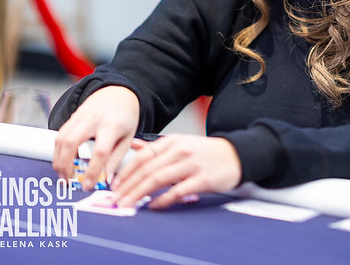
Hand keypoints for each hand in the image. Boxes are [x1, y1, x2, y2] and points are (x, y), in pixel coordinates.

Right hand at [52, 86, 139, 189]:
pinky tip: (63, 161)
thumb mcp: (129, 137)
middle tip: (68, 181)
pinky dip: (58, 150)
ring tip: (64, 175)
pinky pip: (60, 134)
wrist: (118, 93)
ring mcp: (80, 115)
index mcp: (112, 124)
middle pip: (72, 142)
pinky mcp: (72, 116)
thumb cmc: (126, 117)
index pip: (100, 151)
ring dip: (58, 159)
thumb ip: (117, 159)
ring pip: (61, 138)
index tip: (88, 185)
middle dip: (65, 165)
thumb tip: (107, 180)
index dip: (93, 171)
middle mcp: (94, 118)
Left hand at [110, 134, 241, 208]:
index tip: (113, 185)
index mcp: (172, 141)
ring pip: (158, 179)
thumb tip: (133, 145)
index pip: (142, 156)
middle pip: (147, 170)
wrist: (236, 154)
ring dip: (139, 194)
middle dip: (128, 186)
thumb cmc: (206, 152)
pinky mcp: (202, 178)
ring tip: (127, 205)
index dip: (125, 172)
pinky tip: (153, 206)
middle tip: (115, 200)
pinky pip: (177, 191)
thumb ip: (157, 146)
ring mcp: (191, 164)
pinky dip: (163, 199)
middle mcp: (180, 151)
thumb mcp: (181, 143)